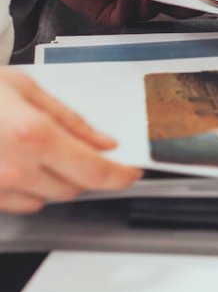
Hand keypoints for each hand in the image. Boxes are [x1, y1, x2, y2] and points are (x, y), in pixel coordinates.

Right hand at [0, 69, 140, 213]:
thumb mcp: (27, 89)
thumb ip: (70, 120)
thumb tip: (103, 142)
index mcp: (33, 134)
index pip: (94, 170)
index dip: (120, 174)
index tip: (131, 171)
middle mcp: (13, 168)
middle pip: (73, 187)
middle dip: (86, 169)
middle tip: (81, 147)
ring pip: (46, 198)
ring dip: (54, 178)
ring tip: (35, 146)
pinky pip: (17, 202)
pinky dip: (26, 185)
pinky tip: (14, 159)